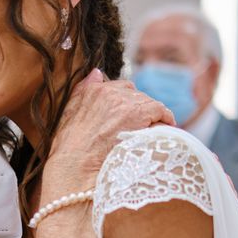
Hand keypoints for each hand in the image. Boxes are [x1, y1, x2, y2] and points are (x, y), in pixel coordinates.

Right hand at [42, 69, 174, 194]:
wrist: (75, 165)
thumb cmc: (69, 147)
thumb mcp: (69, 112)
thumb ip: (83, 89)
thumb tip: (96, 72)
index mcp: (92, 90)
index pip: (118, 87)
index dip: (125, 101)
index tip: (128, 114)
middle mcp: (109, 91)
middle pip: (134, 93)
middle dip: (138, 107)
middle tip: (142, 124)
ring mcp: (124, 102)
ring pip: (147, 101)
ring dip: (151, 114)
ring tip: (154, 128)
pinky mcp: (138, 113)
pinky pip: (159, 110)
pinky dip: (165, 117)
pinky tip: (168, 126)